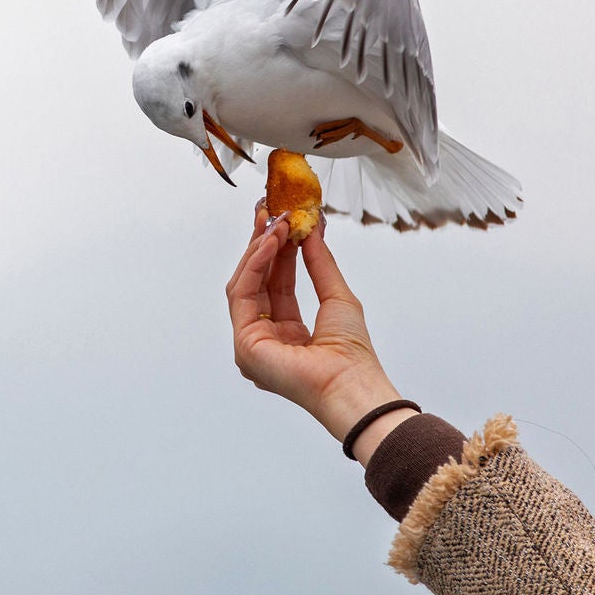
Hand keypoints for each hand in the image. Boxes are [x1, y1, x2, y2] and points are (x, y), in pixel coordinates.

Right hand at [226, 202, 415, 460]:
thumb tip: (312, 229)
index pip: (276, 282)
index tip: (283, 220)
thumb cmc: (352, 353)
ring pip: (244, 284)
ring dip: (259, 250)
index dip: (278, 249)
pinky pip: (242, 294)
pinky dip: (255, 264)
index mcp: (286, 331)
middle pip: (255, 281)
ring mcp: (250, 342)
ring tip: (275, 222)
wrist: (352, 383)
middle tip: (270, 212)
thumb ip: (319, 262)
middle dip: (262, 244)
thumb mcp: (337, 295)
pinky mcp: (244, 342)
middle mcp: (264, 337)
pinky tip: (271, 243)